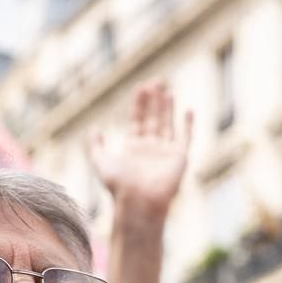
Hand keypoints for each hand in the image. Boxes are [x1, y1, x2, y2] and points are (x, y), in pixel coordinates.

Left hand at [88, 80, 192, 216]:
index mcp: (132, 149)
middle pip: (152, 119)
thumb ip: (97, 146)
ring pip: (167, 125)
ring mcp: (165, 153)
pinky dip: (187, 125)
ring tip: (167, 91)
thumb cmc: (119, 185)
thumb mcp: (101, 162)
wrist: (139, 201)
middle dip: (153, 101)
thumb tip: (94, 129)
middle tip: (155, 82)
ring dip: (167, 108)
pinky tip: (187, 110)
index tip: (140, 87)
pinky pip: (185, 138)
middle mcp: (149, 149)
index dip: (138, 105)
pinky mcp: (179, 158)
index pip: (136, 121)